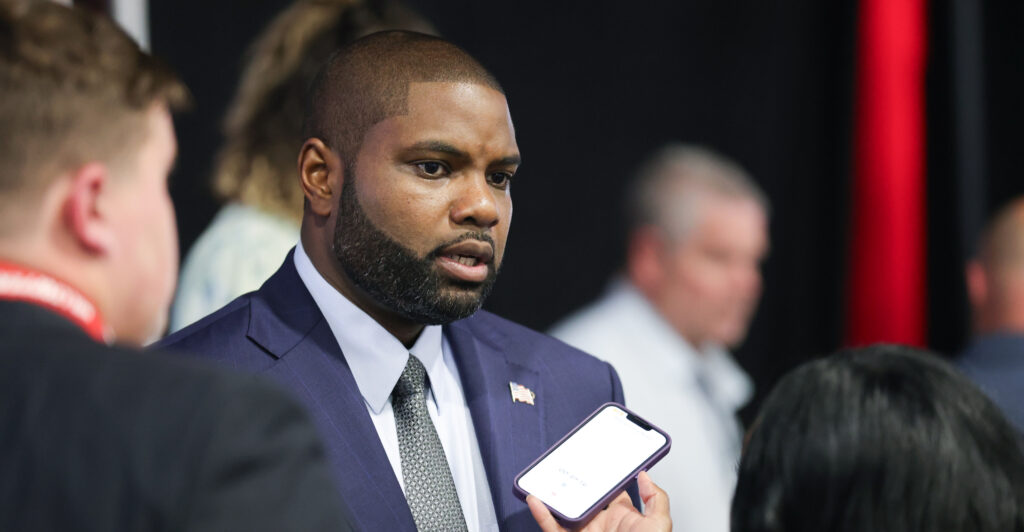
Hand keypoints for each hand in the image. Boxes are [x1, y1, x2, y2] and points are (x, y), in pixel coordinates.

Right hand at [526, 471, 671, 531]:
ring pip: (565, 513)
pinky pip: (553, 529)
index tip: (598, 461)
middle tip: (567, 465)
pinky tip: (536, 500)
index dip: (606, 478)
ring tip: (545, 479)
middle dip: (576, 483)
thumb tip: (646, 476)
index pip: (612, 493)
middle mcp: (602, 526)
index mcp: (623, 518)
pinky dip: (542, 515)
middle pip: (585, 499)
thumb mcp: (659, 524)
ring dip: (554, 497)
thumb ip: (655, 498)